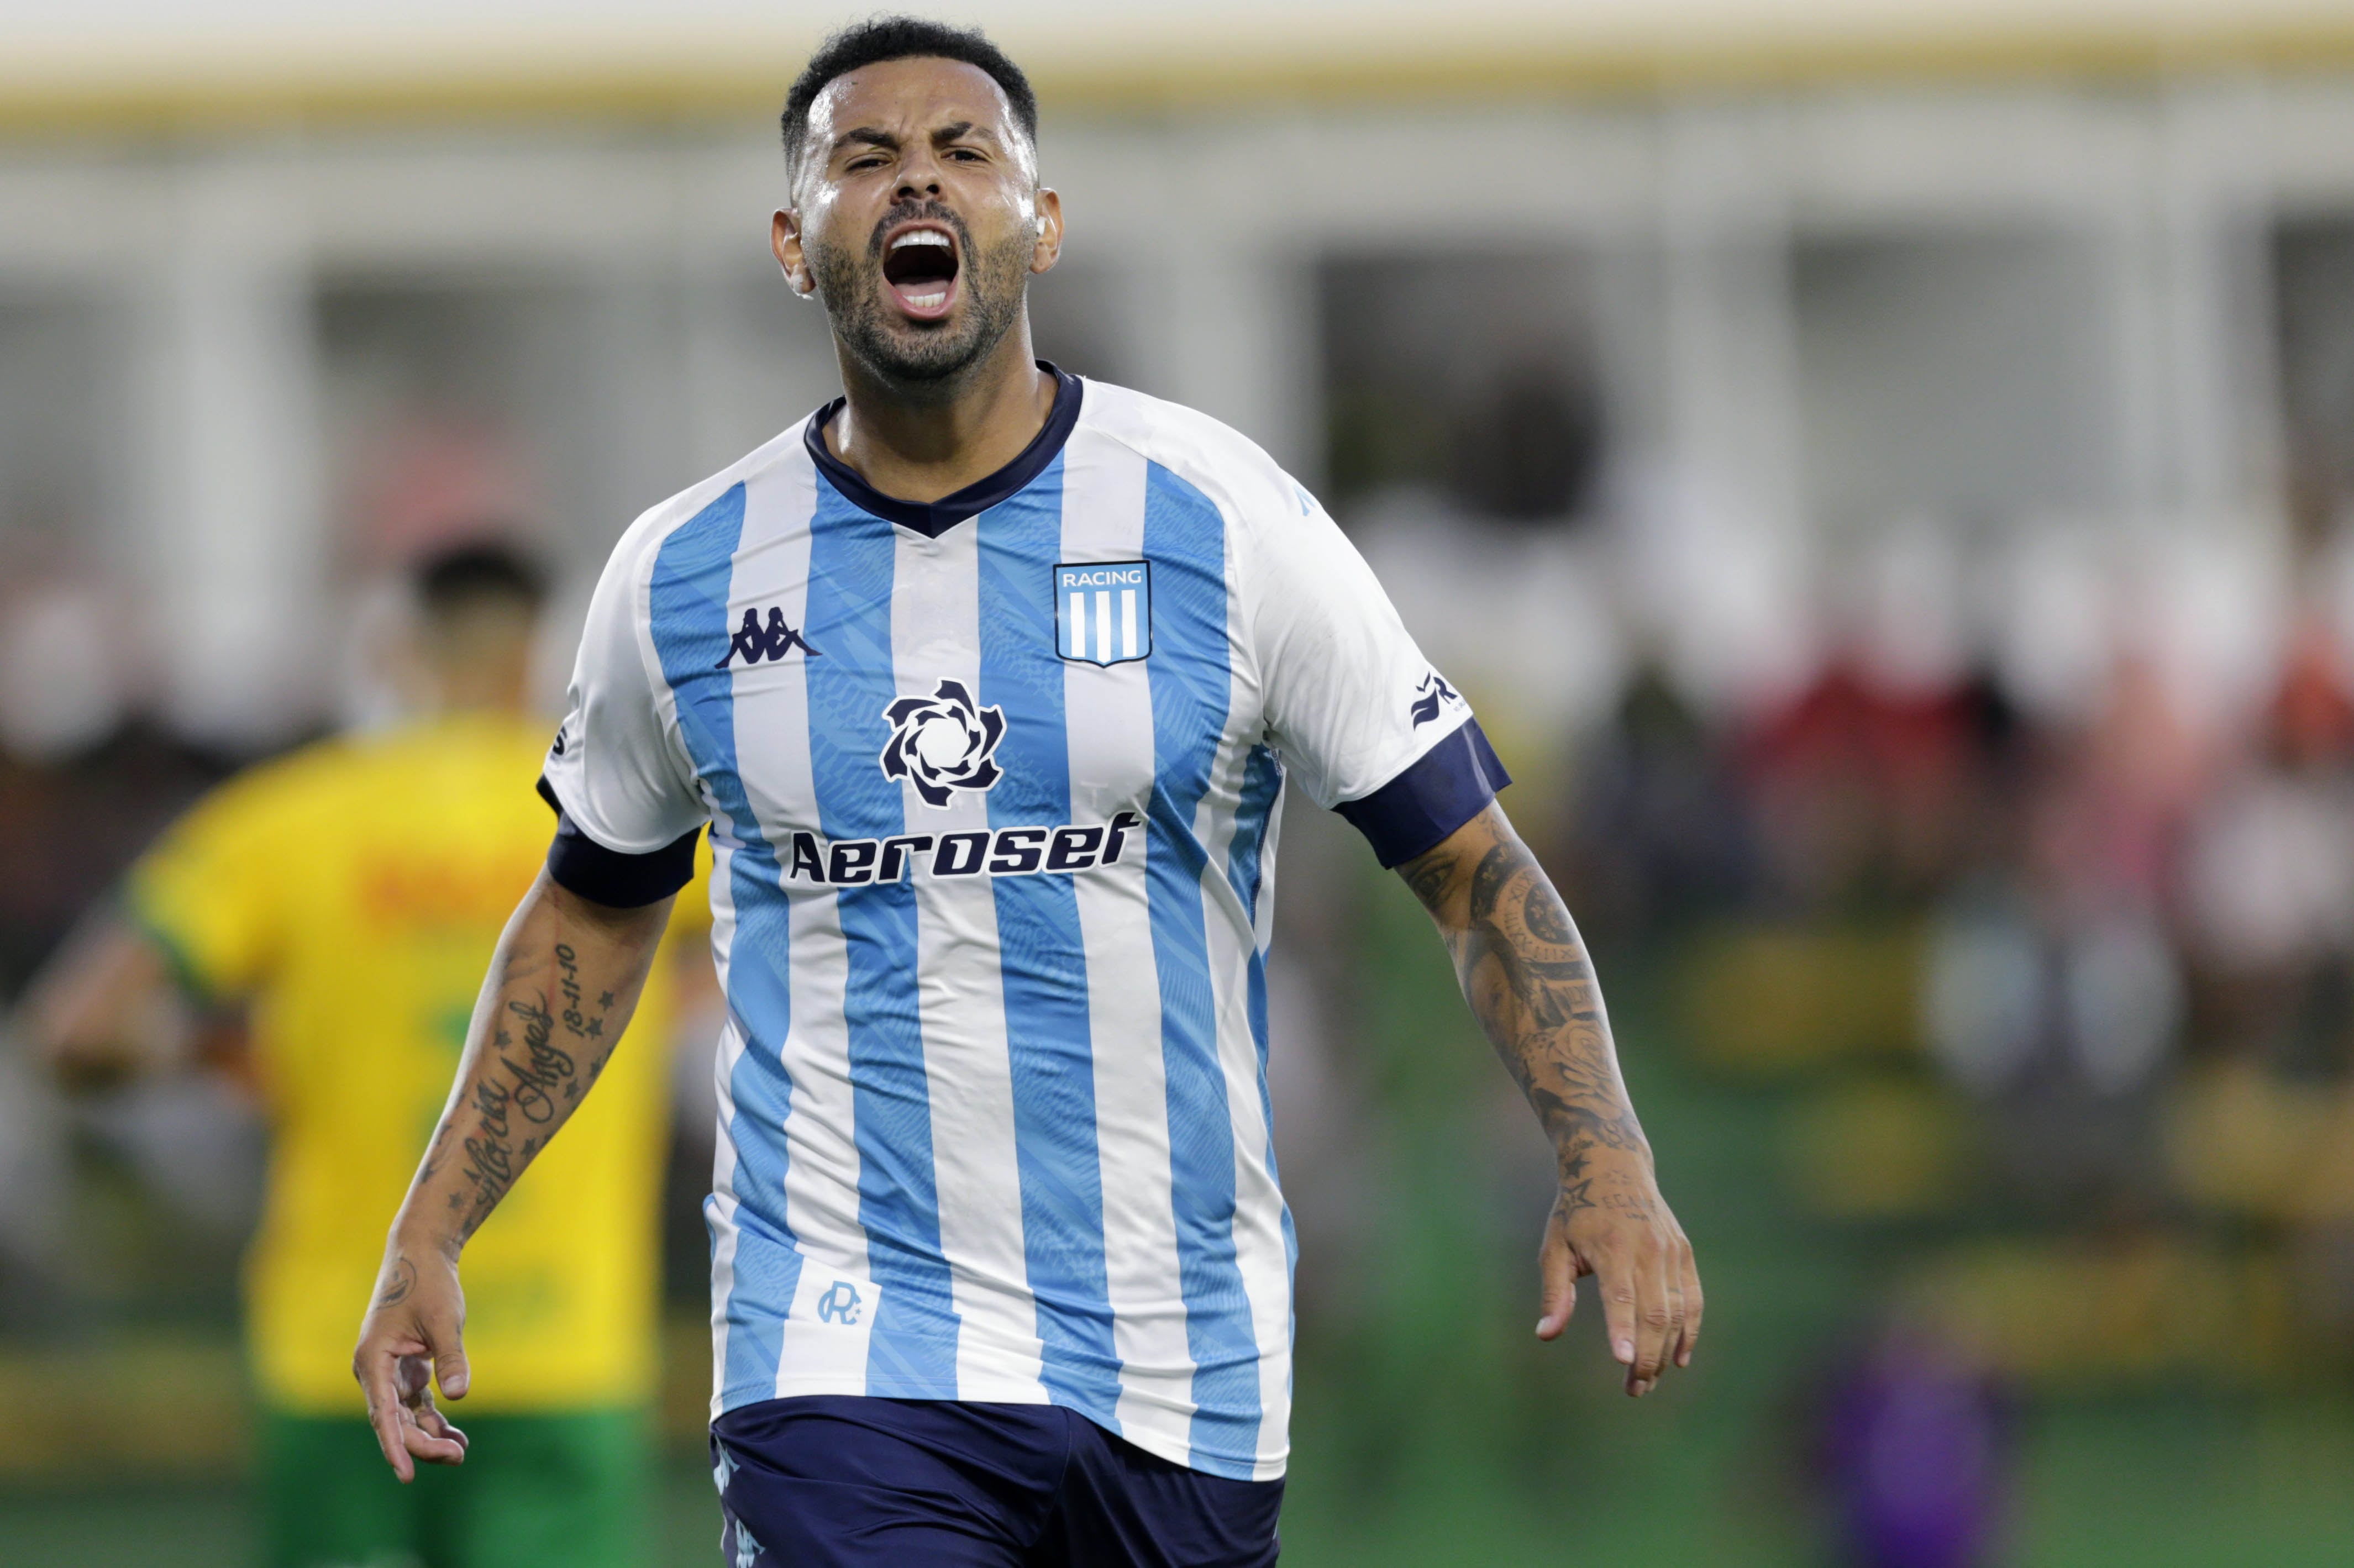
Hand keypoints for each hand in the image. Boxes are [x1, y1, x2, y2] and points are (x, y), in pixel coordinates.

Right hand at [353, 1247, 470, 1480]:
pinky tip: (456, 1435)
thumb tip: (459, 1394)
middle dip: (423, 1443)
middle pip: (395, 1421)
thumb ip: (451, 1356)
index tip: (406, 1475)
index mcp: (373, 1360)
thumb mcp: (445, 1319)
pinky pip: (416, 1402)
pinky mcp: (405, 1368)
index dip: (395, 1446)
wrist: (422, 1254)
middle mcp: (375, 1371)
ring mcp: (389, 1371)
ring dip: (430, 1434)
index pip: (383, 1414)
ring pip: (406, 1415)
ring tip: (460, 1453)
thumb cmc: (429, 1283)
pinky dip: (434, 1417)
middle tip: (457, 1457)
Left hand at [1535, 1146, 1701, 1396]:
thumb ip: (1554, 1292)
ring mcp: (1670, 1251)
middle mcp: (1646, 1249)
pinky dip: (1689, 1330)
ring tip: (1647, 1382)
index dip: (1623, 1330)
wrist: (1614, 1166)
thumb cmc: (1576, 1211)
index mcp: (1610, 1247)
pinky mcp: (1683, 1253)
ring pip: (1676, 1311)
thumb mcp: (1555, 1245)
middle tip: (1633, 1390)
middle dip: (1646, 1357)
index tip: (1624, 1362)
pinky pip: (1692, 1299)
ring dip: (1665, 1352)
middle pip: (1654, 1313)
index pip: (1620, 1295)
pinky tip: (1679, 1358)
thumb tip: (1546, 1335)